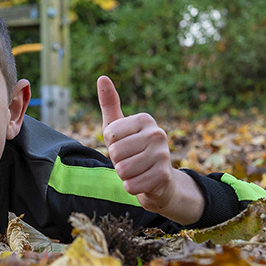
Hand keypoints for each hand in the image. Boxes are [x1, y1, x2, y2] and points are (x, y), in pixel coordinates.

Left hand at [97, 76, 203, 224]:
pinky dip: (131, 187)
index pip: (110, 135)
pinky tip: (141, 181)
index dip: (111, 145)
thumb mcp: (117, 127)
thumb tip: (102, 77)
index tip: (123, 146)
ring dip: (124, 175)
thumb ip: (110, 103)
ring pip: (122, 170)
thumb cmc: (132, 150)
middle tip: (130, 161)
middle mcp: (157, 133)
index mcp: (145, 119)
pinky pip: (131, 185)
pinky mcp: (163, 175)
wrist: (158, 180)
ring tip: (136, 171)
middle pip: (116, 152)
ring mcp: (163, 155)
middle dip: (117, 162)